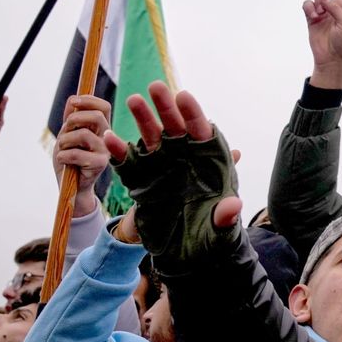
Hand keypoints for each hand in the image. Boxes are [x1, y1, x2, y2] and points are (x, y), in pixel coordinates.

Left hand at [52, 94, 112, 217]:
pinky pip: (76, 154)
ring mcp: (105, 151)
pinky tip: (63, 161)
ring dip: (64, 141)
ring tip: (62, 149)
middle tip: (65, 130)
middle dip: (74, 119)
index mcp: (101, 128)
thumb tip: (72, 100)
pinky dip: (62, 156)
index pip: (103, 106)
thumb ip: (70, 119)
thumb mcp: (67, 135)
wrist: (70, 187)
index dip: (89, 100)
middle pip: (97, 116)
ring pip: (83, 135)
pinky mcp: (100, 164)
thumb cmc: (69, 160)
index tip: (73, 101)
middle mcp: (106, 137)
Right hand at [110, 81, 242, 274]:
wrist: (186, 255)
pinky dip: (118, 150)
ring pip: (150, 137)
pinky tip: (109, 138)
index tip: (183, 96)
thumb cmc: (211, 237)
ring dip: (141, 118)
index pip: (202, 131)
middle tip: (156, 87)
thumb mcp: (220, 230)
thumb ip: (225, 217)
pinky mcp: (141, 181)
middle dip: (165, 106)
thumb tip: (232, 206)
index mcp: (208, 162)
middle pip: (175, 126)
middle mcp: (185, 159)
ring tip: (132, 100)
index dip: (193, 113)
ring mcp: (162, 167)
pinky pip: (128, 162)